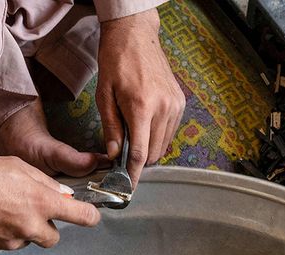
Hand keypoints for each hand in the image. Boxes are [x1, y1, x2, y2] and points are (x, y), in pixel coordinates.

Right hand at [0, 151, 100, 251]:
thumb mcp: (17, 166)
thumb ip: (46, 183)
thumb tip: (64, 195)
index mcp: (41, 203)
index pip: (82, 217)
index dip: (90, 216)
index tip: (90, 216)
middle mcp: (29, 227)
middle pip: (53, 238)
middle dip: (46, 225)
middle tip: (30, 209)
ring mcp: (9, 241)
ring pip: (27, 241)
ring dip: (22, 229)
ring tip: (0, 208)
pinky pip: (5, 243)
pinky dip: (1, 233)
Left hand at [96, 8, 185, 185]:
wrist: (136, 37)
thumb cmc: (116, 62)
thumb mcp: (104, 95)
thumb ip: (111, 128)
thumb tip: (113, 154)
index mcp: (142, 107)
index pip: (139, 153)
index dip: (133, 175)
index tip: (128, 188)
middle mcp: (163, 109)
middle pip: (153, 154)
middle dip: (138, 159)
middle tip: (123, 151)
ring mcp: (175, 106)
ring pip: (163, 146)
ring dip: (148, 147)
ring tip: (134, 130)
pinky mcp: (181, 103)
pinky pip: (170, 132)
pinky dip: (158, 135)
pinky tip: (146, 122)